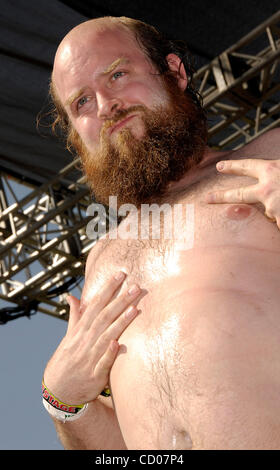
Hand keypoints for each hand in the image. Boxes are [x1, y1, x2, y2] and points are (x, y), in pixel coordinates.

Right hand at [43, 272, 142, 404]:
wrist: (58, 390)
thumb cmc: (67, 359)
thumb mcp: (69, 336)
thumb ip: (75, 316)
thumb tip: (72, 297)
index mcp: (80, 330)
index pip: (95, 304)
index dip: (108, 289)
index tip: (120, 274)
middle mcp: (85, 340)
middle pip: (105, 317)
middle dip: (120, 301)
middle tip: (136, 286)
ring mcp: (90, 357)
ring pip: (106, 337)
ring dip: (120, 323)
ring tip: (134, 308)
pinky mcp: (95, 375)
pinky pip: (103, 363)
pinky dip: (109, 353)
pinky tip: (118, 343)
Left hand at [206, 159, 279, 227]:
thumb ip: (276, 172)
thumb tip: (273, 173)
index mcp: (271, 170)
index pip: (248, 166)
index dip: (233, 166)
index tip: (219, 166)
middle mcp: (266, 189)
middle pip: (239, 195)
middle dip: (222, 196)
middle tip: (207, 198)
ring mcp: (272, 207)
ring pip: (268, 212)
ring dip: (277, 210)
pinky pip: (279, 224)